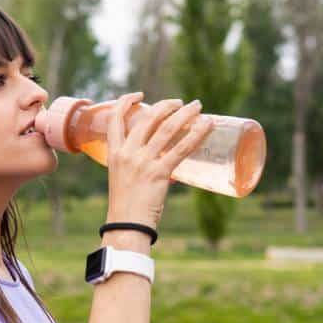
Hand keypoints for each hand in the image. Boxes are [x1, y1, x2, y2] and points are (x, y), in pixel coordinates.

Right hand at [105, 93, 214, 230]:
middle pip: (148, 118)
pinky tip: (207, 125)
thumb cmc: (127, 208)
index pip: (116, 119)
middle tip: (181, 103)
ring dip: (185, 113)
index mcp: (114, 153)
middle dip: (167, 105)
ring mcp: (143, 162)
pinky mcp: (159, 173)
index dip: (126, 101)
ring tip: (197, 107)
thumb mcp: (123, 180)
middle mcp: (127, 153)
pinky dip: (197, 133)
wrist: (126, 226)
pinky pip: (182, 148)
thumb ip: (140, 167)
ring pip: (167, 128)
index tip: (139, 95)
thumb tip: (167, 166)